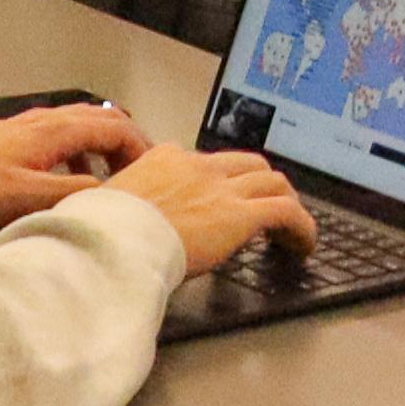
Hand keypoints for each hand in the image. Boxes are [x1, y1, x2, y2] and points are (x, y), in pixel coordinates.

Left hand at [0, 100, 144, 228]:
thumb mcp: (30, 197)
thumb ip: (74, 193)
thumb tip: (113, 193)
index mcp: (57, 131)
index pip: (116, 128)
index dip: (140, 149)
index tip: (152, 173)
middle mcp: (50, 120)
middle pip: (106, 120)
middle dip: (131, 144)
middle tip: (144, 173)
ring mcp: (37, 125)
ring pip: (87, 125)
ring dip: (108, 147)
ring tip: (116, 179)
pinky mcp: (24, 135)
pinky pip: (68, 135)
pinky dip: (85, 152)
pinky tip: (77, 180)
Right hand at [100, 140, 316, 276]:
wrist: (110, 241)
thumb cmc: (100, 231)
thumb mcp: (107, 207)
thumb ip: (123, 208)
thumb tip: (117, 226)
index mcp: (164, 159)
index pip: (206, 162)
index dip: (222, 181)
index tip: (224, 198)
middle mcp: (198, 167)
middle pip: (247, 164)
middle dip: (262, 183)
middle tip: (269, 205)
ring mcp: (221, 188)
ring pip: (273, 181)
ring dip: (286, 201)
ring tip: (292, 227)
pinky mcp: (240, 215)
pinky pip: (286, 212)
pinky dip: (301, 227)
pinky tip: (303, 246)